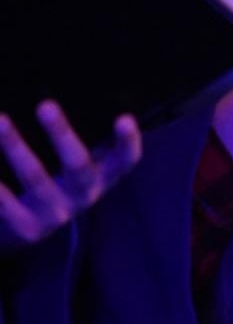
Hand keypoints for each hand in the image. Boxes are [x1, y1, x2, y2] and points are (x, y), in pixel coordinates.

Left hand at [0, 102, 141, 252]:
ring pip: (36, 177)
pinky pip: (6, 205)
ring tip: (1, 120)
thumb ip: (81, 143)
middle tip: (45, 104)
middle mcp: (85, 196)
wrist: (27, 232)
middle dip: (61, 133)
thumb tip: (84, 91)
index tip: (124, 118)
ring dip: (16, 147)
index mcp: (102, 178)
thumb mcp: (79, 167)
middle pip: (77, 164)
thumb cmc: (56, 184)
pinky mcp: (27, 229)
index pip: (125, 161)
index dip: (128, 142)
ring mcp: (57, 214)